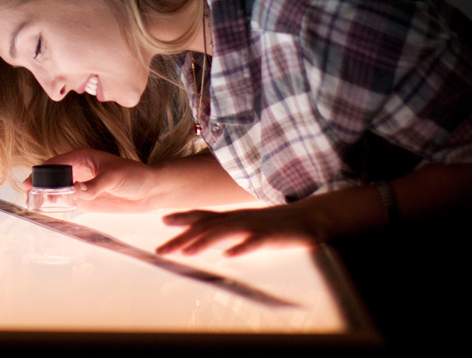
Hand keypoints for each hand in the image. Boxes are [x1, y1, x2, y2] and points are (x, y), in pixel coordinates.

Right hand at [25, 148, 157, 211]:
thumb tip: (76, 191)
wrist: (148, 191)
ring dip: (45, 194)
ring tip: (35, 202)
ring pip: (56, 189)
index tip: (31, 180)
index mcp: (83, 157)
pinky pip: (66, 201)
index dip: (42, 171)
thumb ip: (94, 185)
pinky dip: (56, 204)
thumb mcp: (114, 178)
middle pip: (53, 176)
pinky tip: (49, 209)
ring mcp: (80, 185)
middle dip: (40, 182)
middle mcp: (78, 170)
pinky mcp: (85, 200)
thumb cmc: (134, 176)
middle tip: (29, 192)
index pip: (57, 162)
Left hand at [156, 205, 318, 256]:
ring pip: (224, 232)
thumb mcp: (248, 224)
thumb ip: (230, 229)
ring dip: (203, 242)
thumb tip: (210, 238)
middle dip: (182, 238)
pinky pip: (253, 242)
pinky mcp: (270, 236)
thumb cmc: (276, 224)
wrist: (310, 217)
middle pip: (205, 227)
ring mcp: (253, 226)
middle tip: (161, 250)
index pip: (203, 216)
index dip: (183, 218)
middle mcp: (238, 219)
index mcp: (233, 217)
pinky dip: (240, 248)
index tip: (163, 221)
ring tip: (186, 252)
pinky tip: (229, 255)